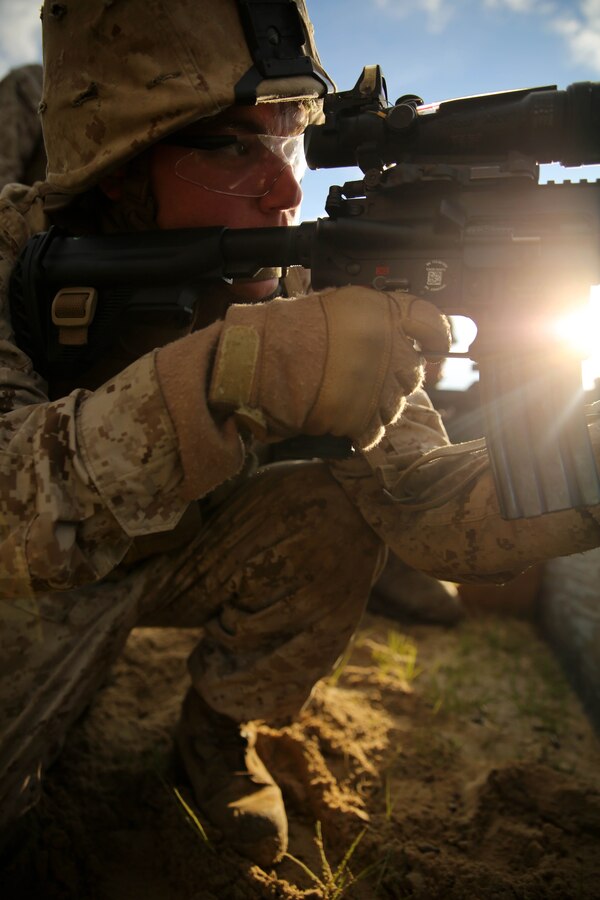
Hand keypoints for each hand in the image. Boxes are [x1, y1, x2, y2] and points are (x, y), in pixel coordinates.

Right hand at [208, 285, 449, 448]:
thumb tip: (402, 333)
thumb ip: (375, 317)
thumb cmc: (286, 331)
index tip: (439, 344)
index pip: (431, 321)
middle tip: (369, 375)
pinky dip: (363, 429)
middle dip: (396, 376)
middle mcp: (386, 347)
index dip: (440, 334)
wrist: (255, 361)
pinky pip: (376, 431)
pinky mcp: (360, 416)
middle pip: (414, 372)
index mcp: (380, 313)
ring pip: (397, 405)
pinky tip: (346, 417)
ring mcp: (376, 385)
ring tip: (348, 395)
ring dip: (378, 404)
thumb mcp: (337, 305)